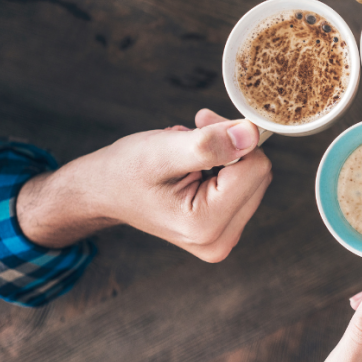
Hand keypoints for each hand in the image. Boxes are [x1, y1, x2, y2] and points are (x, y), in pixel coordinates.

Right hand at [17, 109, 271, 261]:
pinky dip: (224, 167)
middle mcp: (220, 240)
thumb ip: (209, 144)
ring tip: (187, 152)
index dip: (233, 136)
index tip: (202, 121)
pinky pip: (244, 186)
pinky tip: (195, 165)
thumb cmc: (125, 171)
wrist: (103, 192)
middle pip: (258, 174)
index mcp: (206, 225)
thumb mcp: (163, 151)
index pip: (256, 167)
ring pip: (254, 178)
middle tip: (195, 130)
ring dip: (226, 154)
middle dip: (231, 145)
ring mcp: (223, 238)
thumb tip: (251, 134)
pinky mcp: (223, 230)